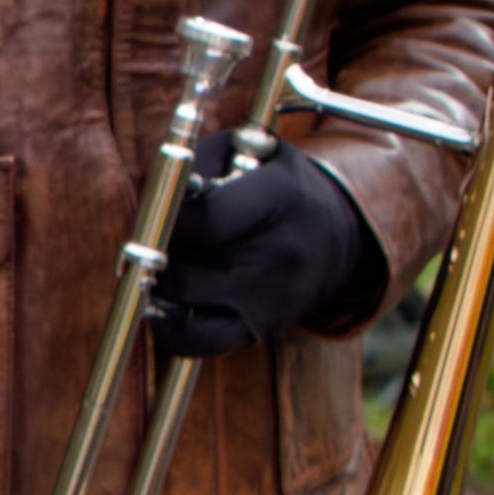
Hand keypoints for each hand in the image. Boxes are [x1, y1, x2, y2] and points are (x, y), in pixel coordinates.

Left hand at [149, 139, 388, 361]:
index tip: (155, 212)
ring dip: (154, 279)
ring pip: (179, 295)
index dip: (162, 216)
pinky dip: (168, 327)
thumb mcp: (256, 151)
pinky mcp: (257, 330)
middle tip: (149, 237)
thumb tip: (156, 189)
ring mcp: (267, 299)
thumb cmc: (284, 187)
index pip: (199, 219)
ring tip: (156, 262)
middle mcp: (275, 254)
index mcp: (276, 200)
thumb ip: (202, 158)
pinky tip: (164, 303)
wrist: (345, 238)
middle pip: (183, 257)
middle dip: (153, 247)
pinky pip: (195, 343)